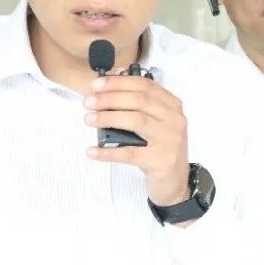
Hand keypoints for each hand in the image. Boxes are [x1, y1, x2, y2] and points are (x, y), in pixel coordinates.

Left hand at [83, 75, 190, 208]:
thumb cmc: (160, 148)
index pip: (145, 86)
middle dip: (110, 98)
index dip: (119, 83)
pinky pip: (129, 153)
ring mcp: (170, 140)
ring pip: (136, 121)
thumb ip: (139, 107)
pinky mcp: (161, 160)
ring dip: (108, 118)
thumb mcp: (156, 123)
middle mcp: (175, 119)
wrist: (175, 181)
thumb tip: (106, 91)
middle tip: (88, 102)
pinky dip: (108, 152)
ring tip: (88, 119)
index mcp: (172, 105)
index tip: (96, 84)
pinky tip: (92, 151)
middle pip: (139, 101)